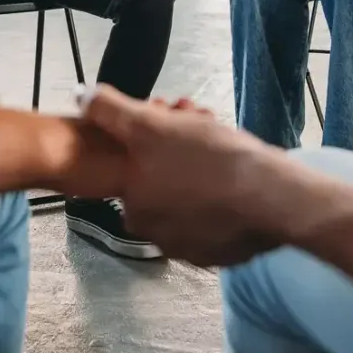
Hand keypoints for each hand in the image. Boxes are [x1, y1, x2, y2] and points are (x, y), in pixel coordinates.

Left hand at [79, 86, 286, 266]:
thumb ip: (110, 112)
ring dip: (201, 170)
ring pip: (190, 198)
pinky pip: (216, 217)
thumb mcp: (150, 126)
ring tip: (225, 147)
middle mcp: (156, 235)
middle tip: (204, 125)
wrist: (271, 198)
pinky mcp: (223, 254)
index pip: (137, 165)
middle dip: (179, 150)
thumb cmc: (207, 160)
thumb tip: (82, 97)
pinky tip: (238, 177)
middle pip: (162, 182)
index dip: (155, 135)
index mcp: (133, 208)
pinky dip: (223, 197)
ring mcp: (191, 249)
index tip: (177, 117)